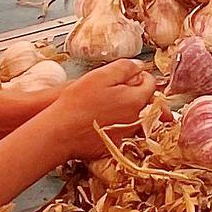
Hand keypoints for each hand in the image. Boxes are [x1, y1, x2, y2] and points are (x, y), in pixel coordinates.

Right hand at [37, 59, 156, 159]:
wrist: (60, 133)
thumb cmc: (77, 103)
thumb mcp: (100, 76)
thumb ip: (124, 67)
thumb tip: (139, 66)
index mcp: (136, 100)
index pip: (151, 83)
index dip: (139, 75)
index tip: (126, 75)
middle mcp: (137, 120)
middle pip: (146, 102)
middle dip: (136, 92)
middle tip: (118, 88)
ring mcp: (126, 134)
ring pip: (135, 117)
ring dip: (126, 108)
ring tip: (106, 103)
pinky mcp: (114, 145)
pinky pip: (121, 131)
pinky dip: (116, 124)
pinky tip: (100, 119)